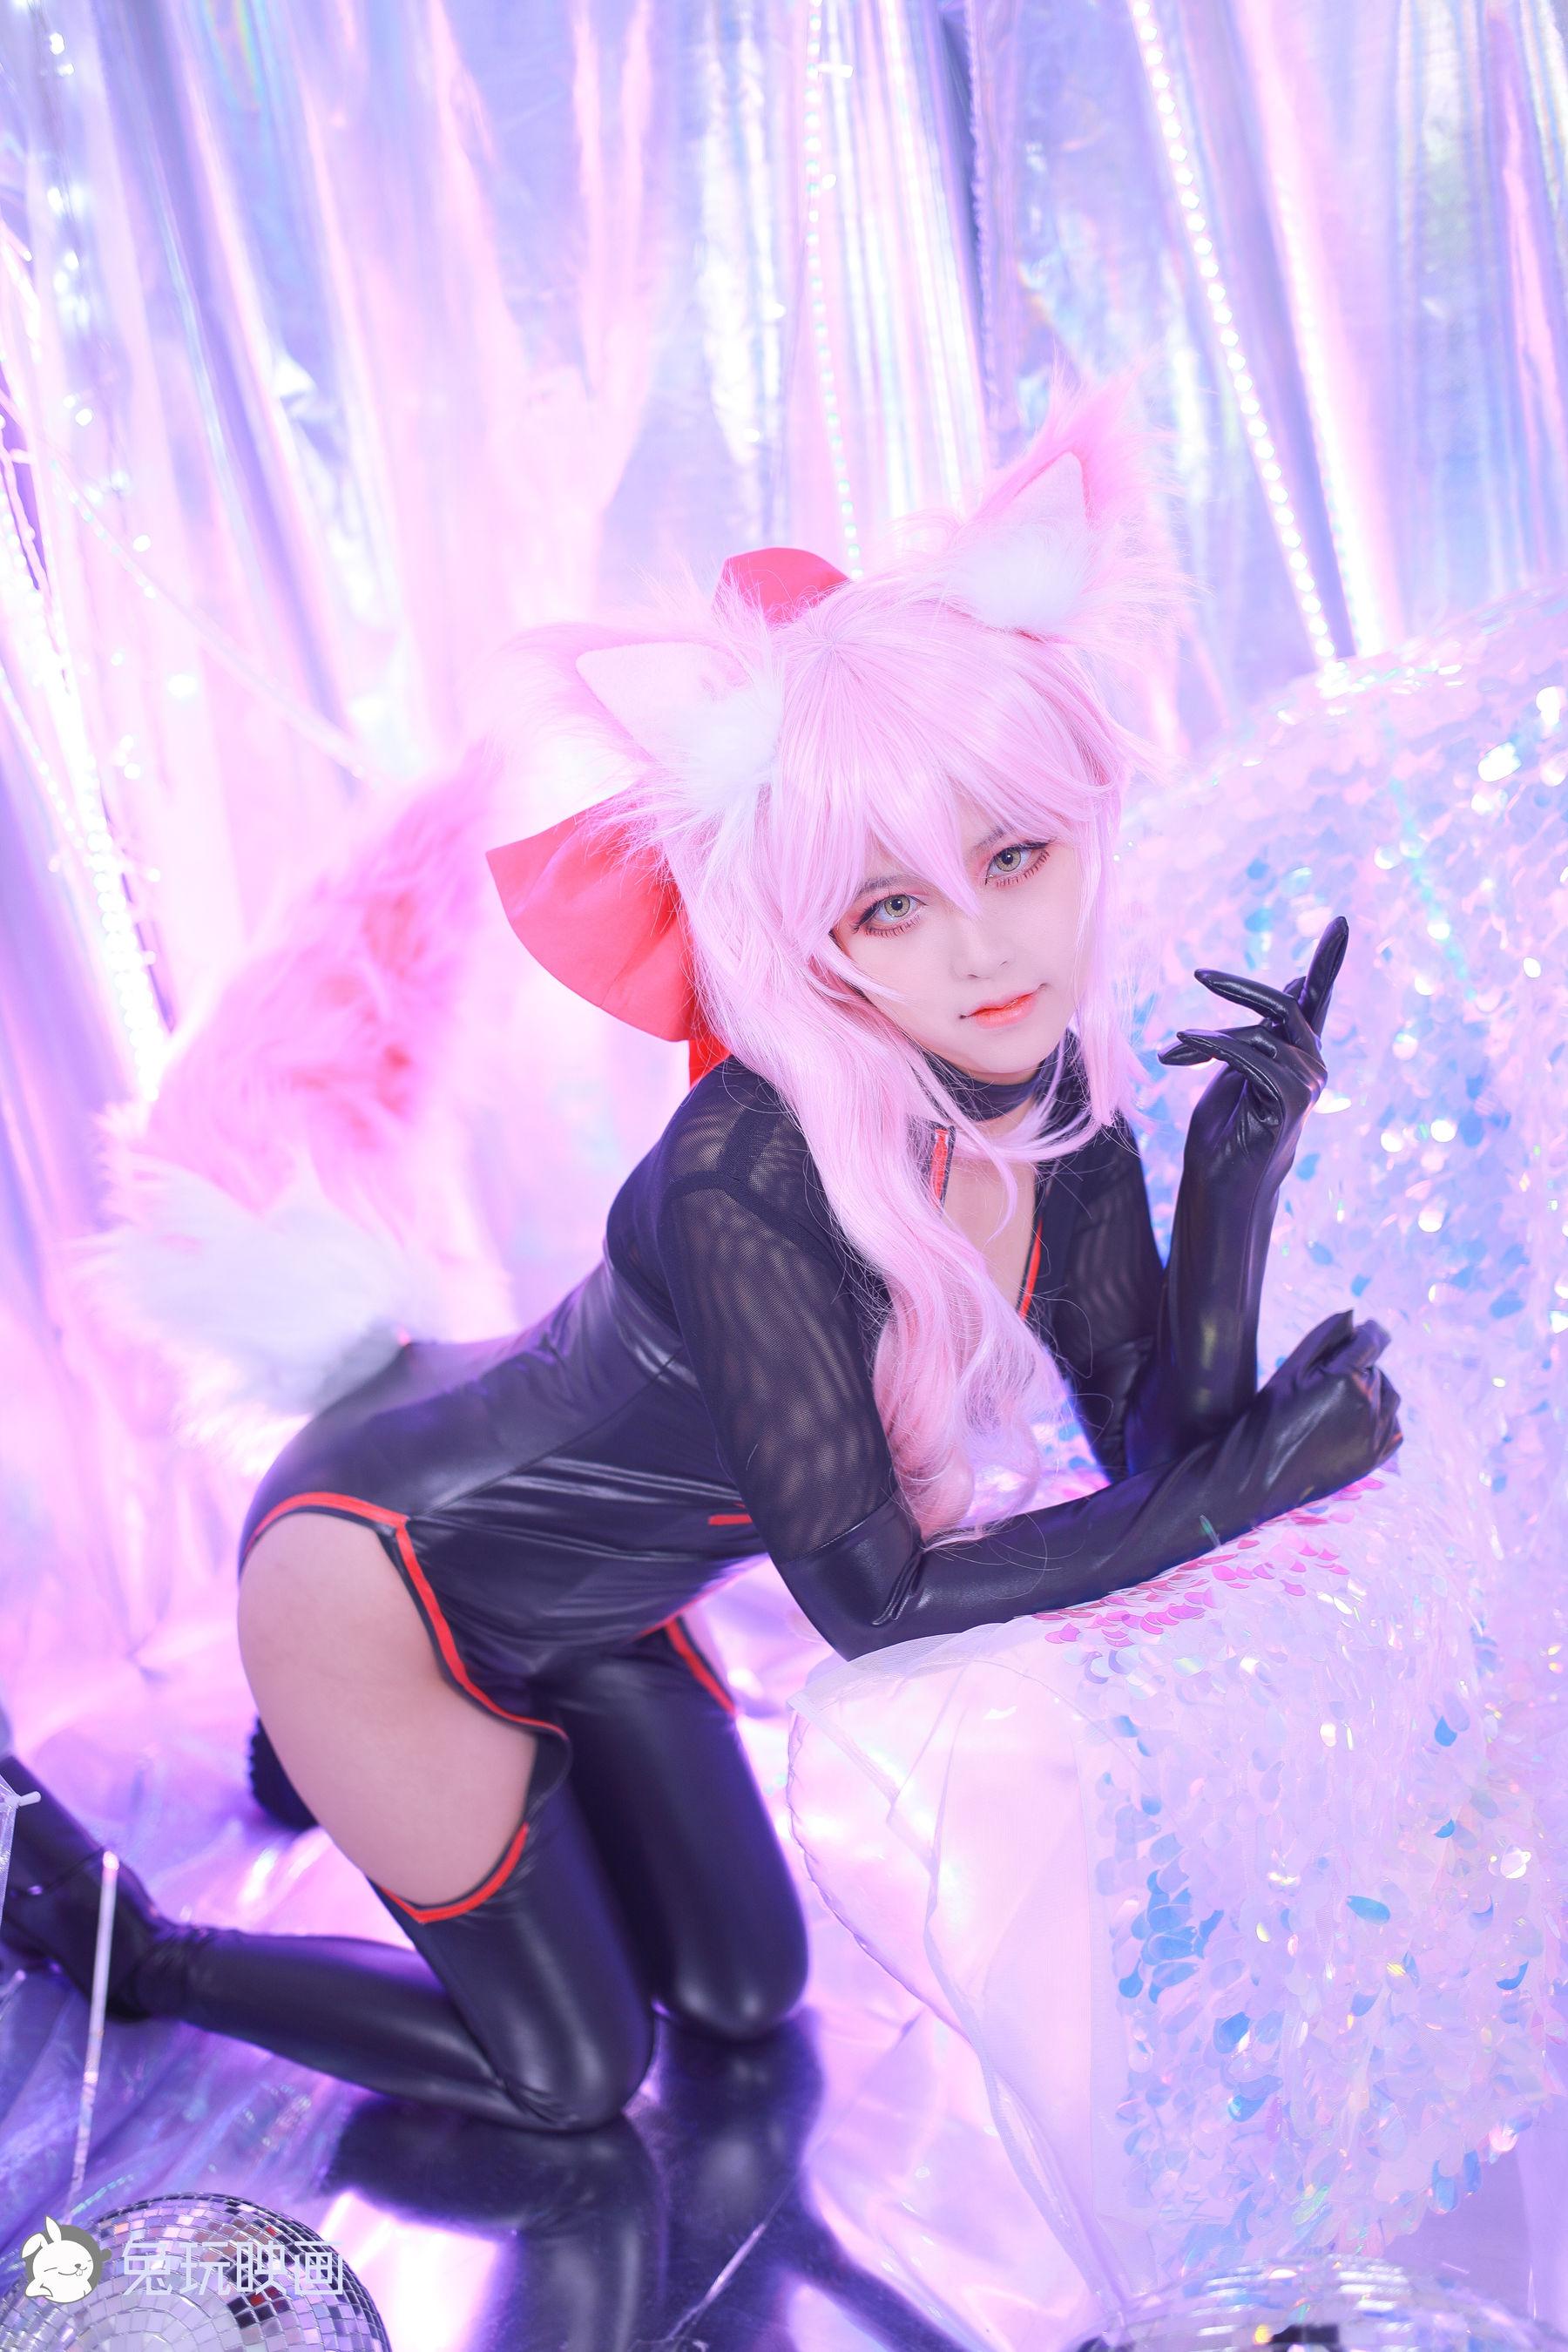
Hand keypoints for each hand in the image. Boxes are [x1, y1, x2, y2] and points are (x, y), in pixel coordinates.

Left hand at [1157, 915, 1348, 1184]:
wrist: (1221, 1181)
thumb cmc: (1226, 1126)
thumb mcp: (1238, 1064)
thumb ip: (1262, 1026)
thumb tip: (1294, 982)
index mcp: (1301, 1051)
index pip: (1319, 996)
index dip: (1329, 960)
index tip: (1343, 922)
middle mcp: (1312, 1064)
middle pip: (1285, 1005)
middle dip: (1238, 988)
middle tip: (1199, 974)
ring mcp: (1307, 1083)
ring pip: (1261, 1033)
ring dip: (1211, 1037)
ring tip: (1174, 1050)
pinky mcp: (1291, 1100)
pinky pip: (1250, 1056)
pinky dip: (1212, 1047)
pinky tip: (1178, 1050)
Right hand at [1246, 1307, 1402, 1512]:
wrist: (1260, 1475)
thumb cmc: (1269, 1416)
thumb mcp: (1291, 1370)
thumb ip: (1324, 1338)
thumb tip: (1353, 1315)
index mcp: (1346, 1379)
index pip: (1373, 1341)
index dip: (1369, 1332)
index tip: (1367, 1330)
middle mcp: (1368, 1405)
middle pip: (1375, 1370)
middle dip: (1359, 1367)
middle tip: (1329, 1379)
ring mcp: (1374, 1434)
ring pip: (1388, 1396)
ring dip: (1372, 1391)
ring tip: (1342, 1398)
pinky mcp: (1375, 1457)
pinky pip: (1393, 1427)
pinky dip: (1381, 1418)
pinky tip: (1356, 1419)